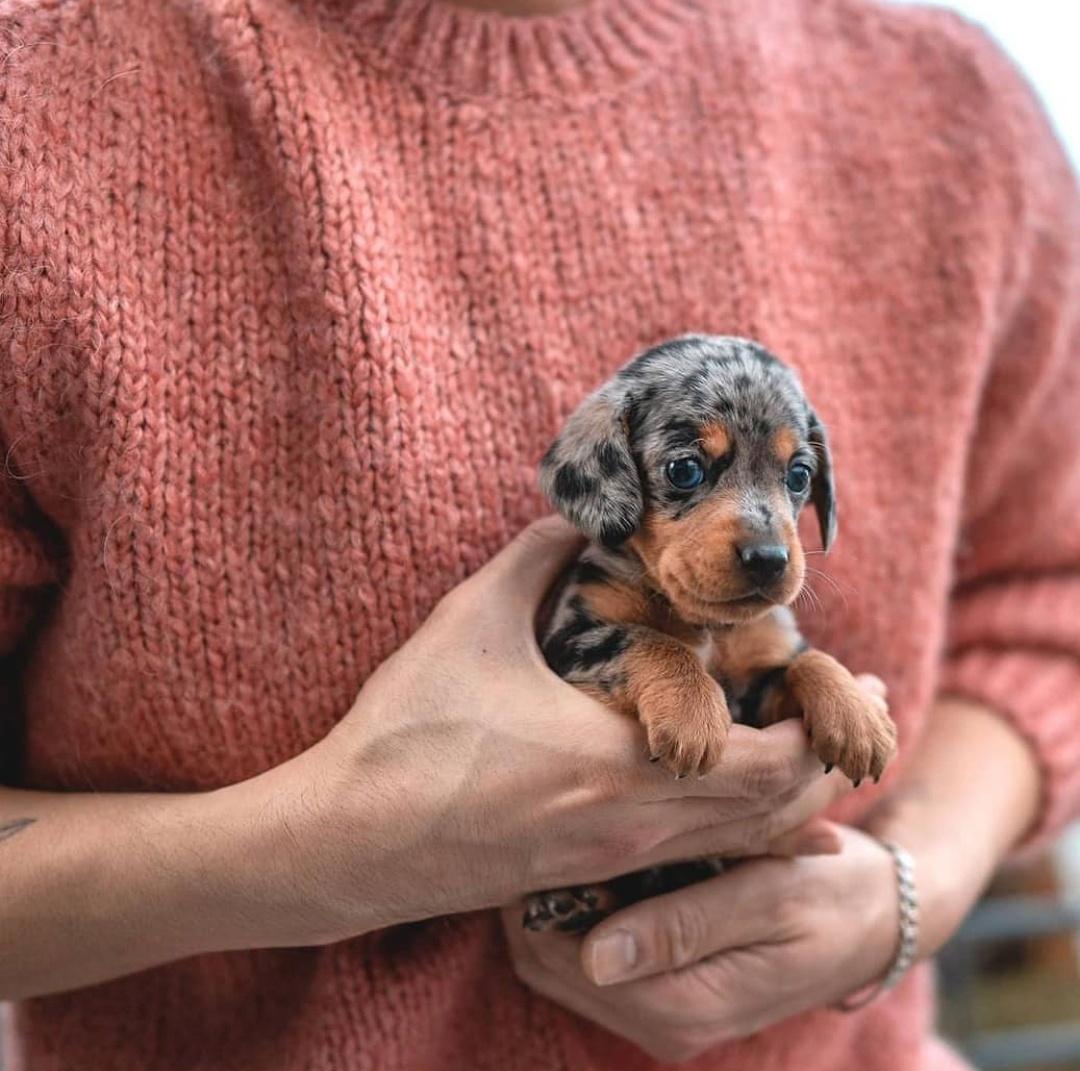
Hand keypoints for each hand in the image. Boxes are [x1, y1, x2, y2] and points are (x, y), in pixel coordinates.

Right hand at [229, 517, 847, 946]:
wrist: (348, 844)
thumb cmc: (406, 734)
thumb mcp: (470, 624)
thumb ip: (532, 560)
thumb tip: (573, 516)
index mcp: (617, 764)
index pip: (764, 766)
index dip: (823, 729)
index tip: (858, 686)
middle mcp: (631, 825)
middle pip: (771, 815)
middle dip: (829, 766)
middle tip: (863, 718)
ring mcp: (610, 860)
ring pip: (735, 846)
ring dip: (789, 802)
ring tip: (818, 756)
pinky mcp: (583, 876)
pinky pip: (691, 859)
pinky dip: (739, 832)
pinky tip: (742, 811)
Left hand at [503, 826, 902, 1062]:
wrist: (876, 913)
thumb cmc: (829, 890)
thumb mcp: (767, 898)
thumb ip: (684, 926)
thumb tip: (593, 959)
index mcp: (688, 1007)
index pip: (570, 964)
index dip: (540, 900)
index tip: (537, 829)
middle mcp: (666, 1025)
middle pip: (552, 969)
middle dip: (537, 902)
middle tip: (540, 823)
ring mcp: (662, 1012)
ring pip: (561, 965)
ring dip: (554, 904)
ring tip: (561, 835)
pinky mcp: (665, 991)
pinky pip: (592, 957)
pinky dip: (579, 912)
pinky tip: (591, 860)